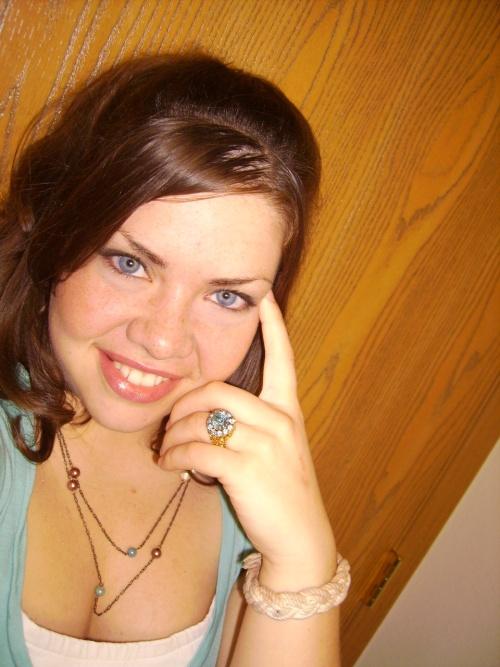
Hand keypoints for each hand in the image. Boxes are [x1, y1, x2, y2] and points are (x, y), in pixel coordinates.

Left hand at [158, 291, 335, 586]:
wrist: (300, 539)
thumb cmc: (282, 492)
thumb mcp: (277, 449)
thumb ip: (251, 424)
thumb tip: (202, 414)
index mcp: (287, 409)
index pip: (283, 357)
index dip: (273, 324)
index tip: (264, 294)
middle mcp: (280, 419)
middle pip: (217, 390)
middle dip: (183, 405)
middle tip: (169, 424)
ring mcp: (266, 443)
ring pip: (202, 420)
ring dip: (174, 435)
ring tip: (167, 449)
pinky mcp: (248, 469)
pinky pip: (197, 450)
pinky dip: (175, 456)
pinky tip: (169, 465)